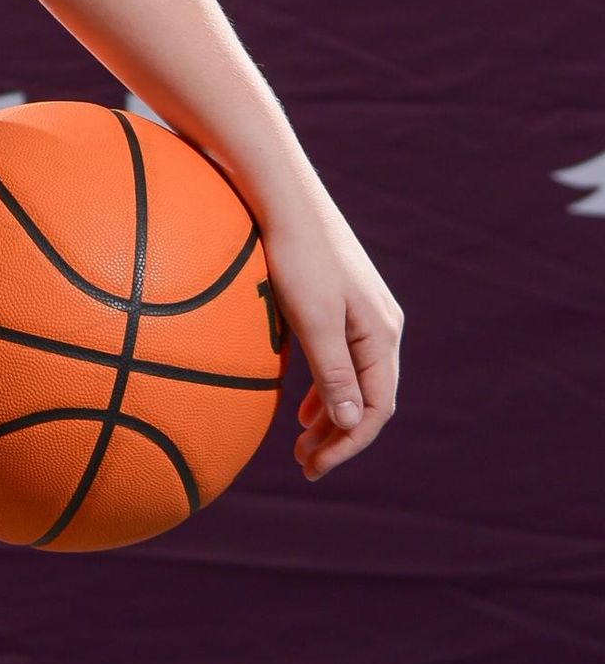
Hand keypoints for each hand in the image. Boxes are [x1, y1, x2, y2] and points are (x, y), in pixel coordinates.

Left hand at [256, 185, 402, 480]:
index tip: (316, 467)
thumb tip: (353, 423)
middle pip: (368, 398)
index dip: (349, 444)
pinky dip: (325, 389)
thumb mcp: (313, 320)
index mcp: (381, 334)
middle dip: (339, 437)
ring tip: (301, 445)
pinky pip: (340, 359)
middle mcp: (380, 326)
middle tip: (304, 465)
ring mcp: (361, 314)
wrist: (283, 196)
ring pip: (353, 381)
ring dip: (330, 416)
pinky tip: (302, 406)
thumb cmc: (296, 255)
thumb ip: (334, 372)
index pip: (376, 407)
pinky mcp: (339, 303)